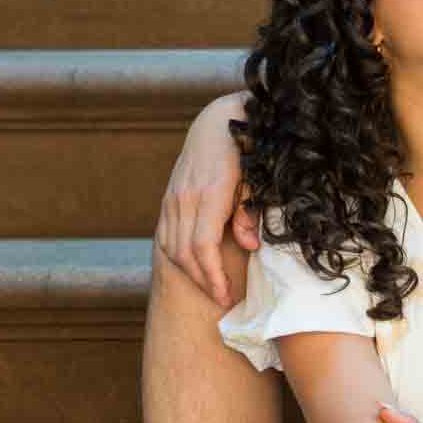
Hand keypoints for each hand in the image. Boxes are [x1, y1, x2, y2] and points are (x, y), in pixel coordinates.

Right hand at [155, 94, 260, 306]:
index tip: (226, 296)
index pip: (203, 246)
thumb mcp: (256, 179)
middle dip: (203, 281)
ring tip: (210, 287)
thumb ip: (249, 212)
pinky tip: (193, 268)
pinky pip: (166, 235)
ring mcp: (173, 198)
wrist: (217, 122)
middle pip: (186, 252)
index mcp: (210, 194)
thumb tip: (249, 245)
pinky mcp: (169, 198)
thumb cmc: (246, 151)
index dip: (213, 276)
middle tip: (223, 300)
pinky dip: (177, 257)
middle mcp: (185, 198)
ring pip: (171, 247)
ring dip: (189, 272)